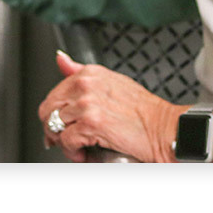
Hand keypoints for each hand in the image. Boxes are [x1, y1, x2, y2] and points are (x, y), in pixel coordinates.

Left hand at [38, 50, 181, 162]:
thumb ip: (80, 71)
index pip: (53, 95)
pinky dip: (73, 152)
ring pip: (55, 127)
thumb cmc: (142, 110)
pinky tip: (84, 152)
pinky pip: (66, 141)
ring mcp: (87, 104)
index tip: (61, 125)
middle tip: (67, 139)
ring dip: (65, 142)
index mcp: (88, 74)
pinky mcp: (91, 124)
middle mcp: (85, 85)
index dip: (54, 114)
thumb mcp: (110, 80)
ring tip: (81, 146)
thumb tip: (61, 60)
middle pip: (48, 111)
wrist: (164, 128)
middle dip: (54, 129)